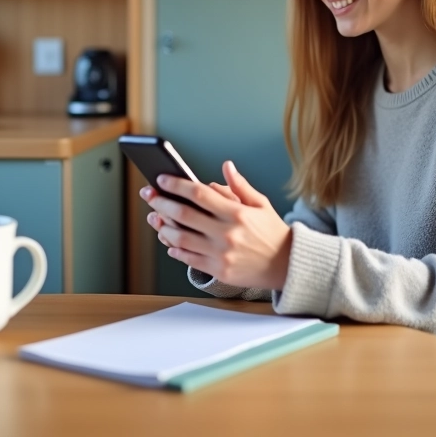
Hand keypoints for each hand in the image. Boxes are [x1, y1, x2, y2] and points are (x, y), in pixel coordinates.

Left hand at [141, 161, 292, 290]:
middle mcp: (226, 233)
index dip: (177, 185)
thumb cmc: (272, 232)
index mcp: (237, 213)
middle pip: (184, 215)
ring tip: (154, 218)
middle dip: (162, 202)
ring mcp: (221, 254)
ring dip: (163, 227)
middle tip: (149, 195)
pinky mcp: (219, 270)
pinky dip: (175, 249)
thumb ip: (240, 186)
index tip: (162, 179)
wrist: (286, 265)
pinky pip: (189, 259)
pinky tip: (169, 241)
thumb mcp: (261, 204)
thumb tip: (226, 166)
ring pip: (181, 238)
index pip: (199, 194)